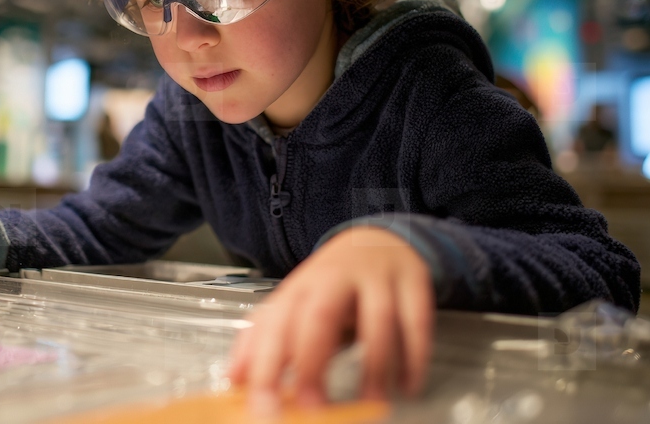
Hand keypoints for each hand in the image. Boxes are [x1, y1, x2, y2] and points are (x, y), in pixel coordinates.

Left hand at [226, 226, 433, 413]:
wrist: (376, 241)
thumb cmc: (331, 286)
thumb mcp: (293, 306)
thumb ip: (262, 342)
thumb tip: (233, 380)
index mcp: (298, 287)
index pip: (274, 326)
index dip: (266, 368)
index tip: (264, 408)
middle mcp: (334, 278)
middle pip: (319, 318)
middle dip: (313, 367)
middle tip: (314, 410)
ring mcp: (376, 278)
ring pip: (377, 319)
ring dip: (375, 367)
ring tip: (372, 403)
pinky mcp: (412, 282)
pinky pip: (416, 322)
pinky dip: (414, 357)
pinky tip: (408, 385)